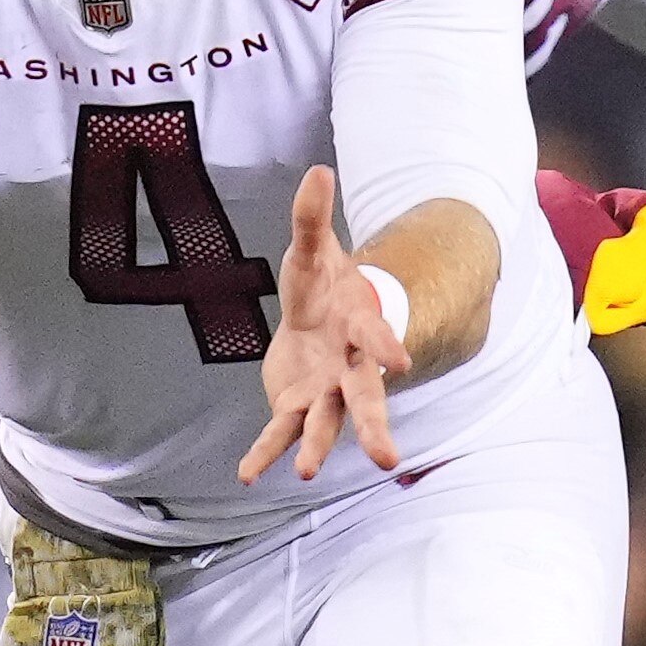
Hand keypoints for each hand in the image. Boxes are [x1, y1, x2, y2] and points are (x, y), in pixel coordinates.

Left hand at [239, 167, 408, 483]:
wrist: (320, 319)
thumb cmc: (326, 284)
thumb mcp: (314, 249)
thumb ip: (313, 218)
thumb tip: (318, 170)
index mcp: (359, 327)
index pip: (375, 338)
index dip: (386, 346)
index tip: (397, 361)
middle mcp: (349, 368)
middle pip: (364, 399)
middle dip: (372, 426)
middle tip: (386, 458)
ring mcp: (324, 391)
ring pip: (325, 424)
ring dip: (315, 448)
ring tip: (304, 473)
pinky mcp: (295, 404)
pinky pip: (280, 431)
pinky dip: (264, 452)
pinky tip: (247, 475)